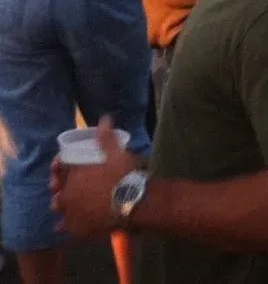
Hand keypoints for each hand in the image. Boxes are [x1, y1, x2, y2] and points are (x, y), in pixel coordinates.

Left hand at [51, 118, 136, 239]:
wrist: (131, 203)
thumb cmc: (122, 176)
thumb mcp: (116, 152)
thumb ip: (107, 137)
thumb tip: (105, 118)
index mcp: (73, 177)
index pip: (59, 169)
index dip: (58, 166)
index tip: (61, 165)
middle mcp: (67, 196)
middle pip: (57, 192)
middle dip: (59, 189)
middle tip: (68, 187)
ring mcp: (71, 214)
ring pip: (60, 210)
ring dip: (62, 207)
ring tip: (69, 207)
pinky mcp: (78, 229)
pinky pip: (66, 228)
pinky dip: (66, 226)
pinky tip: (68, 225)